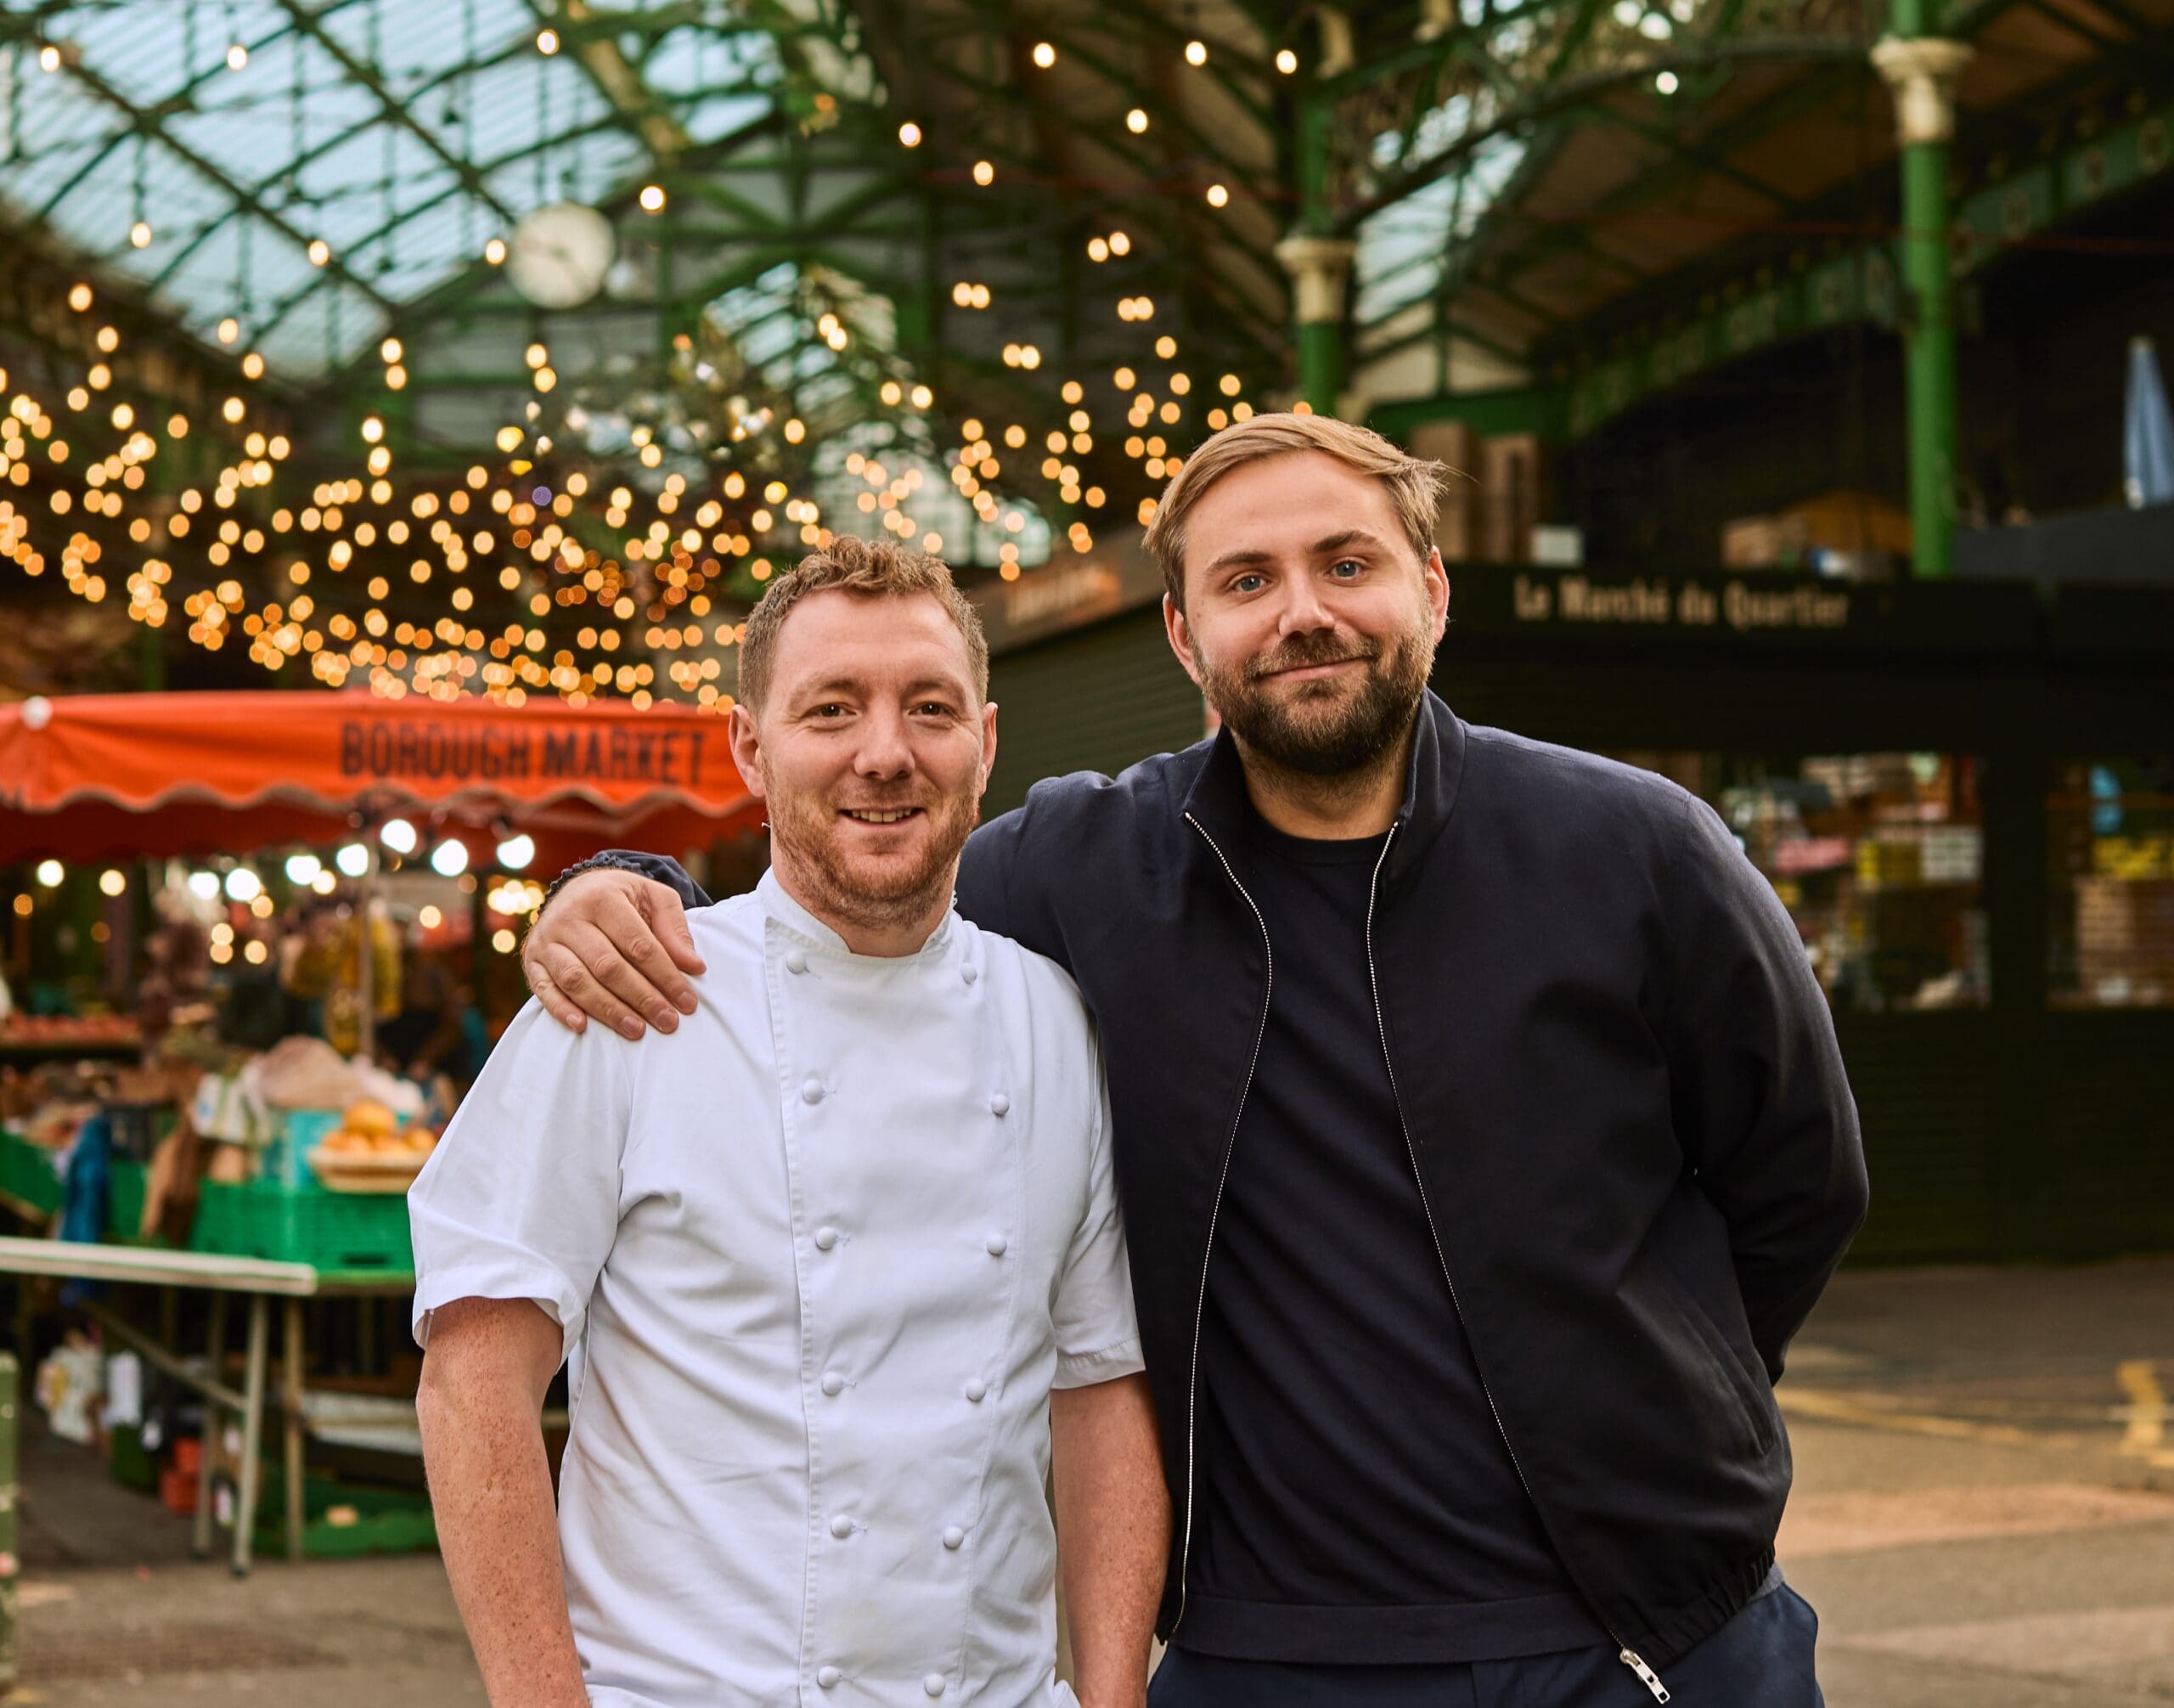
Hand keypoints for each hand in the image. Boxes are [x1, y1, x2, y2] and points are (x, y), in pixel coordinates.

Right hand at [522, 869, 705, 1038]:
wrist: (577, 888)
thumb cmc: (624, 898)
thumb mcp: (653, 897)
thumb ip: (674, 928)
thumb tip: (694, 966)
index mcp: (603, 897)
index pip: (638, 945)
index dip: (665, 976)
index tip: (687, 1002)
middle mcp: (569, 917)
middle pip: (608, 966)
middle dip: (642, 998)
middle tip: (668, 1022)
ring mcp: (547, 940)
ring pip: (577, 980)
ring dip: (608, 1010)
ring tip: (637, 1030)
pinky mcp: (531, 960)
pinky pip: (543, 989)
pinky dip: (561, 1009)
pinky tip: (582, 1027)